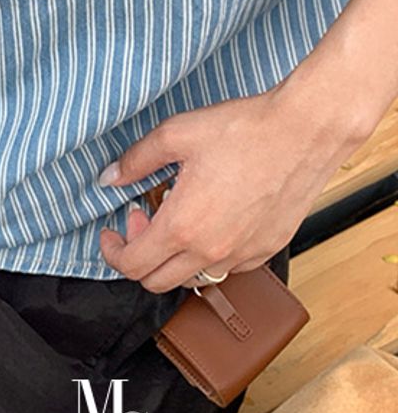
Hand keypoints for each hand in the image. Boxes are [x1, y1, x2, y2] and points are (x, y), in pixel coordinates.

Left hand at [95, 82, 363, 292]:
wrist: (304, 133)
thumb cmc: (243, 130)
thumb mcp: (176, 134)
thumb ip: (136, 161)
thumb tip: (109, 178)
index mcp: (182, 226)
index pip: (132, 266)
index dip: (113, 252)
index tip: (111, 234)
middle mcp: (211, 251)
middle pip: (157, 282)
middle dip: (139, 255)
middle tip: (144, 218)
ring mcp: (242, 255)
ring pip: (192, 278)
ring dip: (173, 258)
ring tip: (178, 218)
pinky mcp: (266, 250)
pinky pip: (227, 268)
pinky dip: (208, 254)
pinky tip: (211, 220)